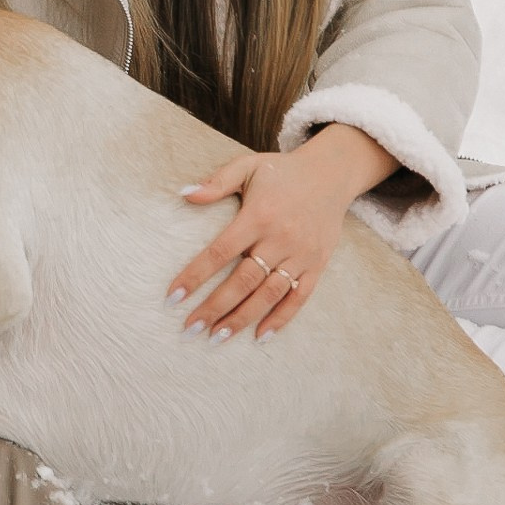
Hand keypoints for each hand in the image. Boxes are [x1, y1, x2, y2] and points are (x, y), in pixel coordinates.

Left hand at [167, 125, 396, 342]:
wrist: (332, 173)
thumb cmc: (281, 171)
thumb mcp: (248, 167)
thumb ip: (217, 182)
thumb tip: (183, 194)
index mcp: (258, 216)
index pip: (220, 252)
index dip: (195, 276)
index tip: (173, 296)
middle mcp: (280, 239)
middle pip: (243, 281)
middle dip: (214, 307)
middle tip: (190, 329)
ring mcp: (301, 255)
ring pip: (269, 294)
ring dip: (242, 318)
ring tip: (217, 337)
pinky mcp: (317, 264)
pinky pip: (299, 297)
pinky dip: (281, 318)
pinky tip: (260, 336)